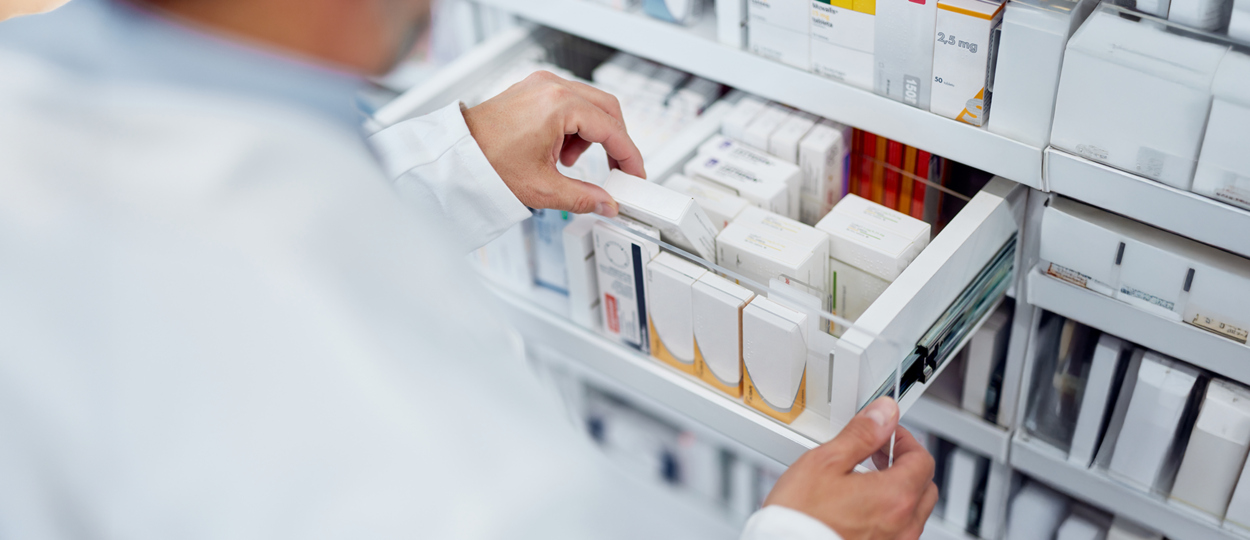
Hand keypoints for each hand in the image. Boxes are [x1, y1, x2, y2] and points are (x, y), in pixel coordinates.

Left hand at [462, 71, 644, 216]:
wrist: (456, 154)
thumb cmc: (487, 162)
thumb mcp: (543, 188)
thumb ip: (584, 197)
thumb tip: (606, 203)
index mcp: (558, 104)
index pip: (612, 129)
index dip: (629, 156)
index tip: (634, 173)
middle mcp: (552, 86)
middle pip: (607, 109)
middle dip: (614, 142)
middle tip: (615, 169)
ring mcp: (541, 84)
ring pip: (589, 104)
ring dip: (590, 135)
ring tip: (566, 162)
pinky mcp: (532, 89)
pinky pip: (568, 102)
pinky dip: (572, 126)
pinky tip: (556, 150)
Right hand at [764, 398, 937, 539]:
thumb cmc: (801, 517)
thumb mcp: (825, 463)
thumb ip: (861, 435)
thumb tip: (883, 414)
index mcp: (895, 497)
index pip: (922, 459)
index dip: (904, 440)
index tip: (886, 435)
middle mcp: (903, 525)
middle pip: (924, 486)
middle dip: (906, 465)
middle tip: (879, 454)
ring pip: (913, 511)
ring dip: (899, 490)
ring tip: (867, 480)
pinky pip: (898, 530)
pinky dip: (888, 513)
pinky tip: (861, 506)